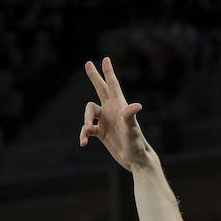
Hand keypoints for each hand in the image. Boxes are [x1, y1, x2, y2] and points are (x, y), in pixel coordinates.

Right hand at [79, 57, 152, 171]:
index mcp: (119, 106)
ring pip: (89, 114)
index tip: (105, 59)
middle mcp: (112, 111)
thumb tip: (136, 106)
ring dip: (86, 122)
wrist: (135, 161)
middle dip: (94, 77)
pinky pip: (88, 129)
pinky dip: (84, 135)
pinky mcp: (102, 133)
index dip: (108, 72)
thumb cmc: (136, 145)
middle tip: (88, 63)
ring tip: (87, 133)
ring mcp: (106, 121)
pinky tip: (83, 143)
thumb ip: (130, 117)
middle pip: (101, 89)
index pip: (113, 85)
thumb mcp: (132, 130)